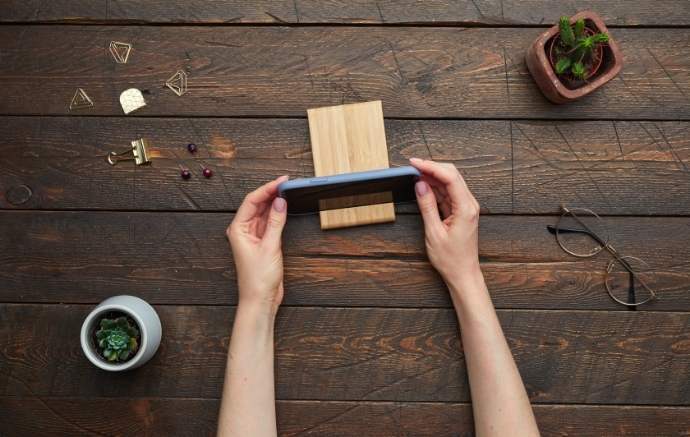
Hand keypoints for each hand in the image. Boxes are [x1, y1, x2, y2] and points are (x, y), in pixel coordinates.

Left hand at [227, 175, 288, 315]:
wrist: (260, 299)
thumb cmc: (258, 278)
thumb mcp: (270, 246)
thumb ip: (275, 222)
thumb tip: (280, 202)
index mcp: (238, 229)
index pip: (251, 201)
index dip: (266, 188)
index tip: (281, 181)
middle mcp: (243, 230)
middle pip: (257, 204)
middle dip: (271, 193)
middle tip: (287, 183)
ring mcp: (253, 236)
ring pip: (264, 212)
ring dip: (274, 203)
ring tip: (287, 192)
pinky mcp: (263, 242)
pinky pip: (269, 223)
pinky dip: (277, 215)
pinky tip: (285, 208)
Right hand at [410, 158, 481, 289]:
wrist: (463, 274)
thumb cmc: (451, 259)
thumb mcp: (434, 232)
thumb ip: (427, 206)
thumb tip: (420, 185)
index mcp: (465, 209)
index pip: (450, 177)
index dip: (431, 166)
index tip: (415, 163)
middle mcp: (469, 205)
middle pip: (452, 175)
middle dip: (432, 167)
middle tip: (412, 166)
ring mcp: (466, 207)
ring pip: (450, 182)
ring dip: (433, 176)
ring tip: (415, 173)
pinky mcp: (461, 211)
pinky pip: (448, 193)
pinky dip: (436, 187)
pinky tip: (424, 186)